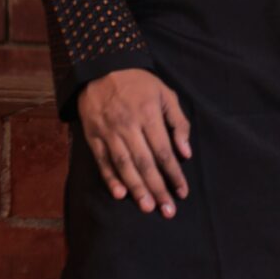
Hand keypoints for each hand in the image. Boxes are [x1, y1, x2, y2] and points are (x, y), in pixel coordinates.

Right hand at [77, 67, 191, 218]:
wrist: (102, 68)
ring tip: (148, 207)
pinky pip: (102, 161)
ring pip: (124, 165)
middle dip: (158, 188)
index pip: (164, 151)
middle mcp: (129, 125)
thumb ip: (179, 122)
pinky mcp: (93, 136)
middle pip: (145, 162)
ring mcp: (109, 132)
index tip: (182, 192)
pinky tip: (120, 194)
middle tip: (167, 210)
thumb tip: (186, 153)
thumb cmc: (139, 83)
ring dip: (136, 188)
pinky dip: (111, 178)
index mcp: (149, 114)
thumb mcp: (165, 94)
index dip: (174, 174)